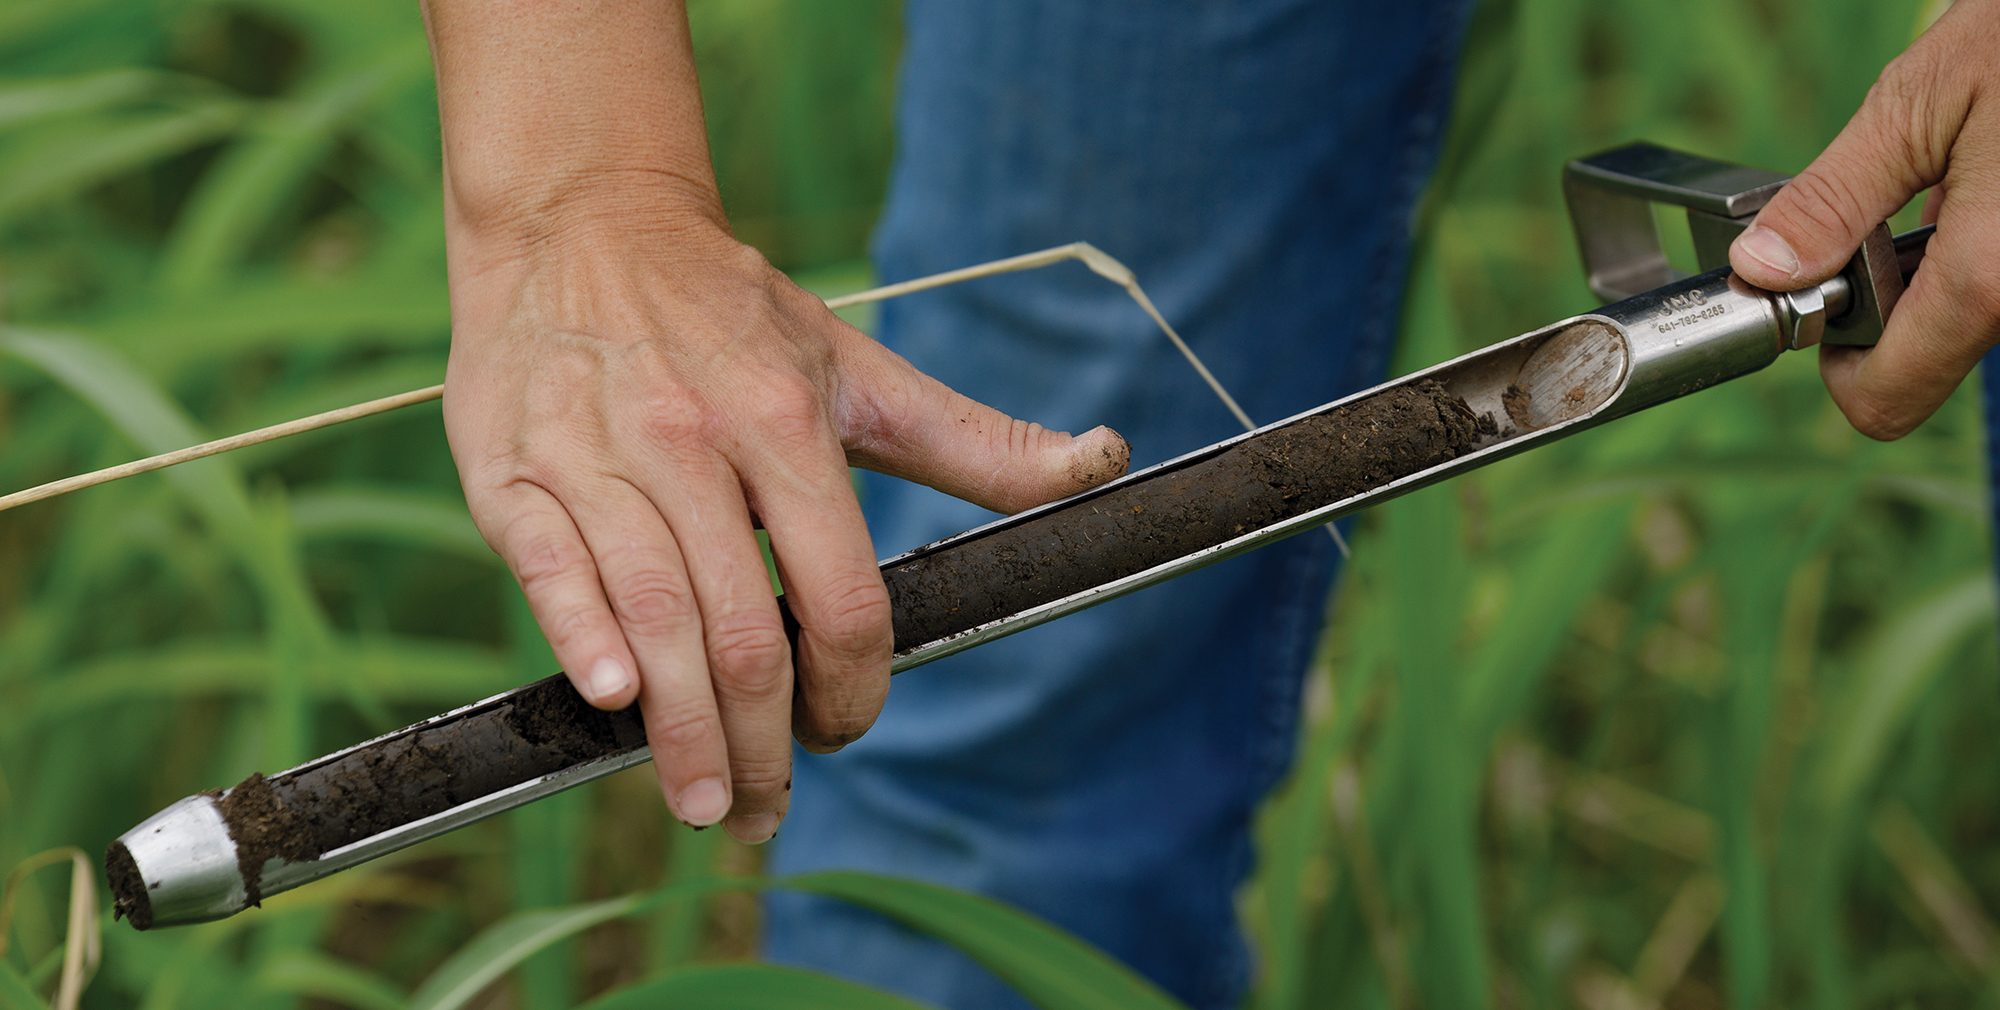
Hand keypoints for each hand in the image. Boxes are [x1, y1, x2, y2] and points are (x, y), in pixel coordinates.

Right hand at [425, 0, 1128, 843]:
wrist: (581, 225)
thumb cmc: (731, 316)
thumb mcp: (859, 369)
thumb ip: (975, 442)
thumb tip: (1103, 463)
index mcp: (787, 422)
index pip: (840, 594)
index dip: (855, 687)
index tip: (847, 729)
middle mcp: (691, 441)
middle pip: (742, 633)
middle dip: (766, 746)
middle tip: (768, 812)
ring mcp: (594, 454)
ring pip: (651, 618)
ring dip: (680, 732)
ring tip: (706, 803)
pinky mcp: (513, 469)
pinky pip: (550, 570)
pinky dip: (580, 640)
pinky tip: (611, 702)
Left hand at [1728, 0, 1999, 439]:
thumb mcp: (1917, 102)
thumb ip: (1834, 198)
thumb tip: (1763, 268)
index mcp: (1989, 274)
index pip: (1887, 400)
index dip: (1836, 364)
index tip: (1821, 300)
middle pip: (1932, 359)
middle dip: (1892, 300)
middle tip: (1891, 214)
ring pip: (1974, 322)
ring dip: (1943, 270)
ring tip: (1954, 181)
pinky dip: (1983, 251)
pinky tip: (1987, 184)